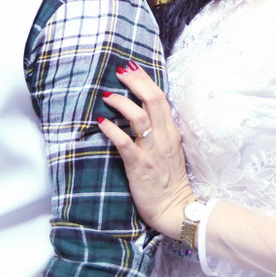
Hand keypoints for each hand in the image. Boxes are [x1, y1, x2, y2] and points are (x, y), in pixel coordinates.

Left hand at [94, 60, 197, 238]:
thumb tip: (142, 113)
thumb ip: (159, 131)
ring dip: (121, 102)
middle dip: (136, 82)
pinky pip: (125, 142)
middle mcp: (163, 137)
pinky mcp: (139, 165)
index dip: (145, 80)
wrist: (174, 208)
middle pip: (153, 100)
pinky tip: (101, 122)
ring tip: (107, 95)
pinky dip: (112, 130)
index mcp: (171, 132)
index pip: (160, 98)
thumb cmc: (168, 180)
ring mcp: (152, 150)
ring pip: (139, 117)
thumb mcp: (169, 150)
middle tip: (120, 72)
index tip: (132, 68)